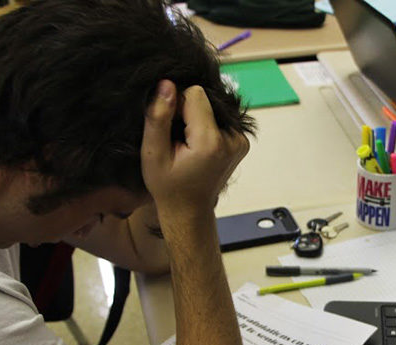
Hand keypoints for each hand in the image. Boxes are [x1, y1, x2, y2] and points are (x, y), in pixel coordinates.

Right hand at [140, 80, 248, 223]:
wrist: (189, 209)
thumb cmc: (168, 186)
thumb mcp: (153, 153)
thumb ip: (158, 117)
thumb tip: (167, 83)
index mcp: (212, 142)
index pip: (195, 94)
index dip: (176, 105)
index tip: (169, 128)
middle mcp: (234, 139)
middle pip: (206, 99)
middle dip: (187, 111)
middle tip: (177, 138)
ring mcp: (241, 140)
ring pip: (213, 106)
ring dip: (197, 117)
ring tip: (187, 142)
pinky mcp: (242, 141)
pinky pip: (220, 117)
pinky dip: (206, 124)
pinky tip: (197, 144)